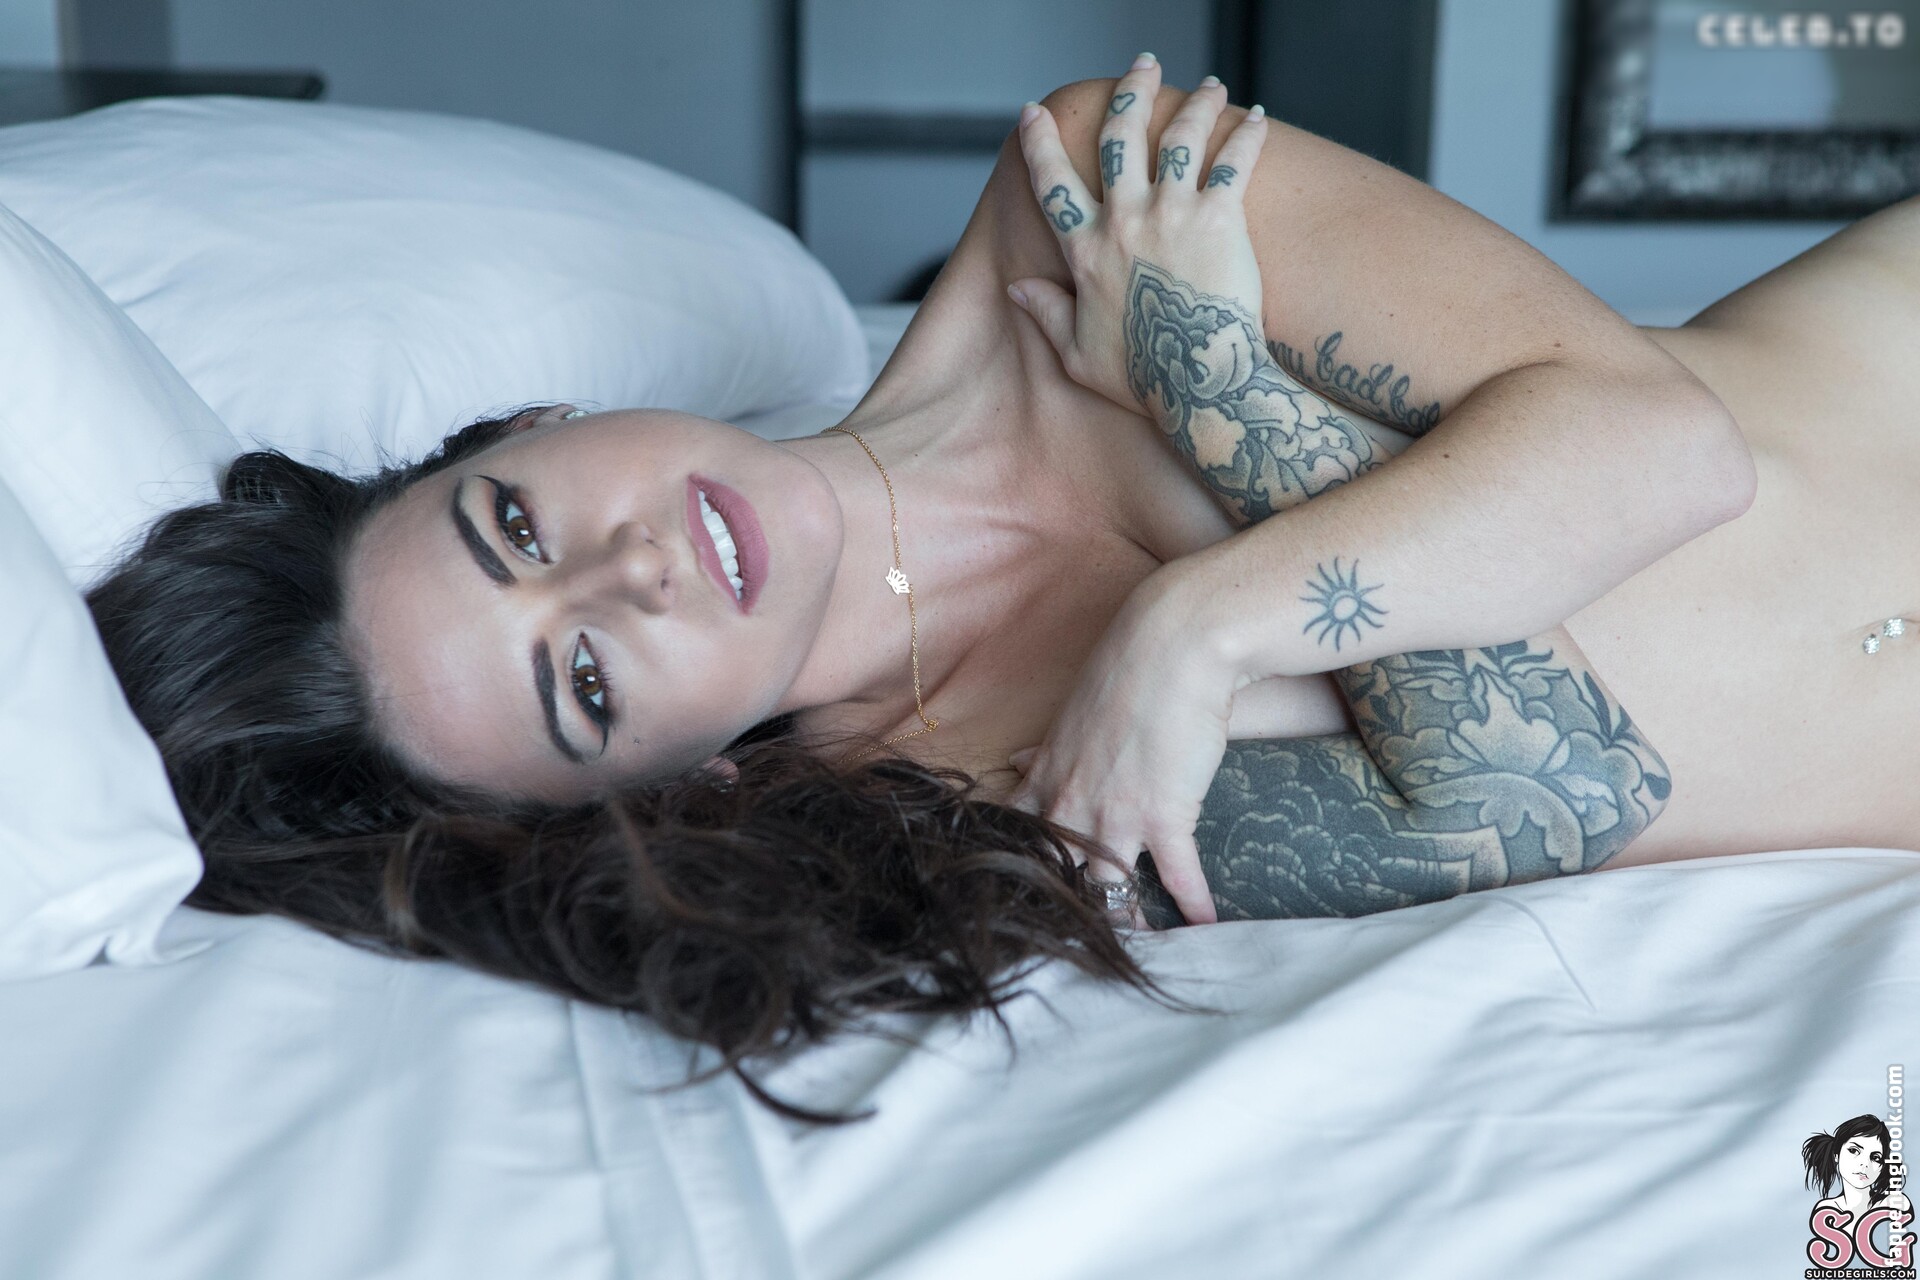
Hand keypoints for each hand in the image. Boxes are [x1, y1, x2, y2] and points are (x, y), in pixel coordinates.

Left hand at [1003, 570, 1234, 926]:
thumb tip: (1016, 758)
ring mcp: (1115, 815)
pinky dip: (1194, 907)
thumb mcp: (1071, 714)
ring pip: (1110, 890)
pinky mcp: (1165, 816)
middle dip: (1067, 917)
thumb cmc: (1127, 670)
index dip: (1017, 877)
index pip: (1016, 842)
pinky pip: (1179, 878)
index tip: (1018, 905)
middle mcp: (1071, 804)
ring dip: (1128, 923)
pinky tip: (1207, 928)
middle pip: (1058, 879)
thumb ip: (1046, 750)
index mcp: (1045, 778)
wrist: (1174, 642)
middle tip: (1073, 949)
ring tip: (1140, 952)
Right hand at [1008, 56, 1269, 416]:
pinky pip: (1233, 162)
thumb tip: (1018, 288)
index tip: (1034, 112)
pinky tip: (1257, 117)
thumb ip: (1046, 314)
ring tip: (1210, 85)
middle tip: (1141, 65)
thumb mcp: (1077, 354)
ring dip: (1196, 103)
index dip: (1039, 143)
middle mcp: (1124, 220)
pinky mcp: (1219, 218)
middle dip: (1130, 91)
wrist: (1200, 383)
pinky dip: (1246, 135)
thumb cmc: (1141, 378)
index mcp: (1086, 251)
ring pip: (1180, 136)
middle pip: (1121, 136)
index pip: (1052, 182)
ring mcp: (1172, 214)